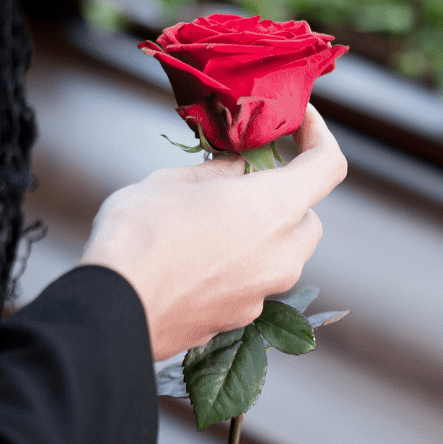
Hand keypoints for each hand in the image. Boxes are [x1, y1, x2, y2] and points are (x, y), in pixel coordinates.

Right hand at [79, 105, 346, 359]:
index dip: (319, 136)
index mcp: (275, 208)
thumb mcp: (174, 181)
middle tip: (243, 180)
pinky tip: (195, 259)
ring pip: (281, 254)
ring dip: (260, 233)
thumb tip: (238, 168)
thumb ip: (219, 172)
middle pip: (307, 217)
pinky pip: (252, 283)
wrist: (114, 309)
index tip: (299, 122)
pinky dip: (237, 266)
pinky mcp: (240, 321)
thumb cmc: (140, 235)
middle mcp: (282, 254)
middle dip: (284, 197)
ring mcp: (263, 293)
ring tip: (210, 220)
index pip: (328, 165)